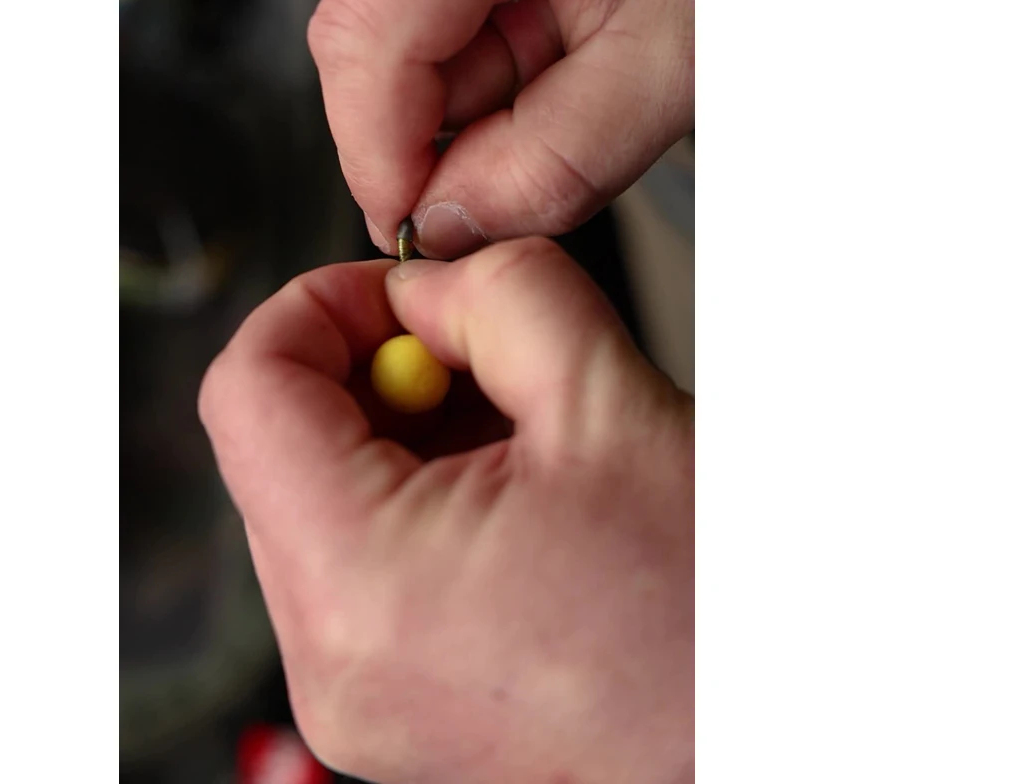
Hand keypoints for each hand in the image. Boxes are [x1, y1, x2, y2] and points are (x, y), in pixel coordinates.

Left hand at [199, 239, 693, 782]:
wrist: (766, 728)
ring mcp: (353, 700)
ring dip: (398, 443)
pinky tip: (513, 505)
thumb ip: (495, 296)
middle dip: (371, 377)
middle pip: (273, 451)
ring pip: (312, 508)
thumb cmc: (713, 616)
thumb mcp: (609, 401)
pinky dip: (413, 512)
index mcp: (360, 583)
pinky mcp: (386, 716)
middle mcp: (331, 662)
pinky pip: (353, 576)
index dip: (318, 309)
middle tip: (482, 361)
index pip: (245, 390)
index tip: (398, 293)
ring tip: (519, 446)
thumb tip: (422, 285)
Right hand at [310, 0, 693, 258]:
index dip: (382, 157)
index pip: (363, 40)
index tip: (419, 227)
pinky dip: (486, 29)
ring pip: (397, 17)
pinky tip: (557, 15)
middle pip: (371, 31)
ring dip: (478, 74)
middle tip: (545, 144)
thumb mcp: (671, 54)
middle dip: (447, 119)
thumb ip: (555, 161)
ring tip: (579, 46)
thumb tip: (453, 221)